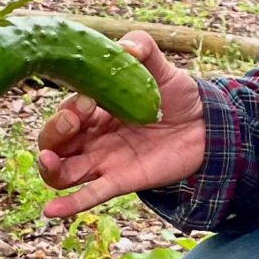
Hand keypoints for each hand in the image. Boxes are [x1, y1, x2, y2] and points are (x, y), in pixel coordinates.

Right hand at [36, 31, 206, 219]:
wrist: (209, 126)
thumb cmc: (179, 96)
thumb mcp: (160, 68)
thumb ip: (142, 49)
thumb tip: (125, 47)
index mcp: (94, 110)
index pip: (65, 111)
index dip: (69, 107)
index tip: (89, 99)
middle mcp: (93, 138)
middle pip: (53, 143)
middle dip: (55, 132)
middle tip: (74, 119)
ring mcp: (105, 162)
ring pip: (62, 172)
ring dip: (50, 167)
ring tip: (50, 159)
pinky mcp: (121, 181)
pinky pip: (90, 196)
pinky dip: (69, 205)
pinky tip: (50, 211)